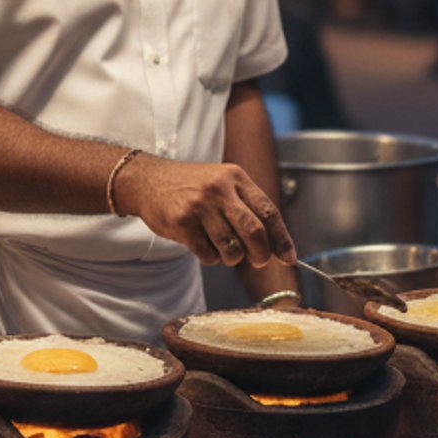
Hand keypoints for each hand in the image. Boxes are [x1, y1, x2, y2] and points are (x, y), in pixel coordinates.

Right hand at [112, 156, 295, 268]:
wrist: (148, 180)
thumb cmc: (192, 187)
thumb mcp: (222, 183)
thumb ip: (248, 207)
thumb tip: (276, 245)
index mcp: (235, 177)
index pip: (268, 211)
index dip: (282, 238)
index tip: (290, 258)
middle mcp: (219, 189)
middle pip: (254, 231)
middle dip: (261, 254)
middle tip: (259, 260)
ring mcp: (200, 206)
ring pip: (232, 247)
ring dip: (233, 258)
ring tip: (225, 249)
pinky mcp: (182, 223)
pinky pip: (208, 254)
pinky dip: (211, 257)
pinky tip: (203, 244)